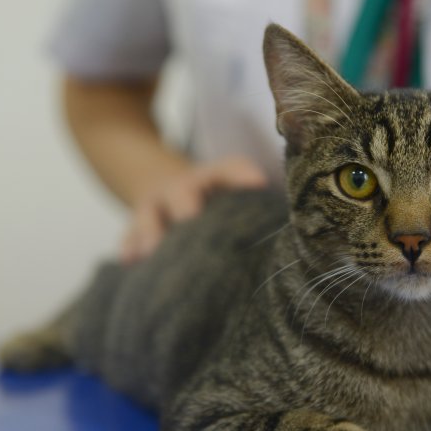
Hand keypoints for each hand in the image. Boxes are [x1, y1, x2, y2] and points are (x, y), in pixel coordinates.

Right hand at [120, 156, 267, 262]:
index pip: (228, 169)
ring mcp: (154, 207)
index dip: (241, 174)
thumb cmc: (213, 205)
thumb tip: (302, 242)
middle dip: (188, 207)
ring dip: (152, 231)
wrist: (159, 187)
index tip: (257, 183)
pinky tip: (130, 262)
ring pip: (148, 214)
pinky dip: (130, 247)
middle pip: (183, 192)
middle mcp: (182, 189)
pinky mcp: (134, 227)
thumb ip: (257, 210)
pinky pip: (128, 235)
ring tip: (154, 251)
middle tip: (193, 221)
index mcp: (213, 180)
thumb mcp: (231, 197)